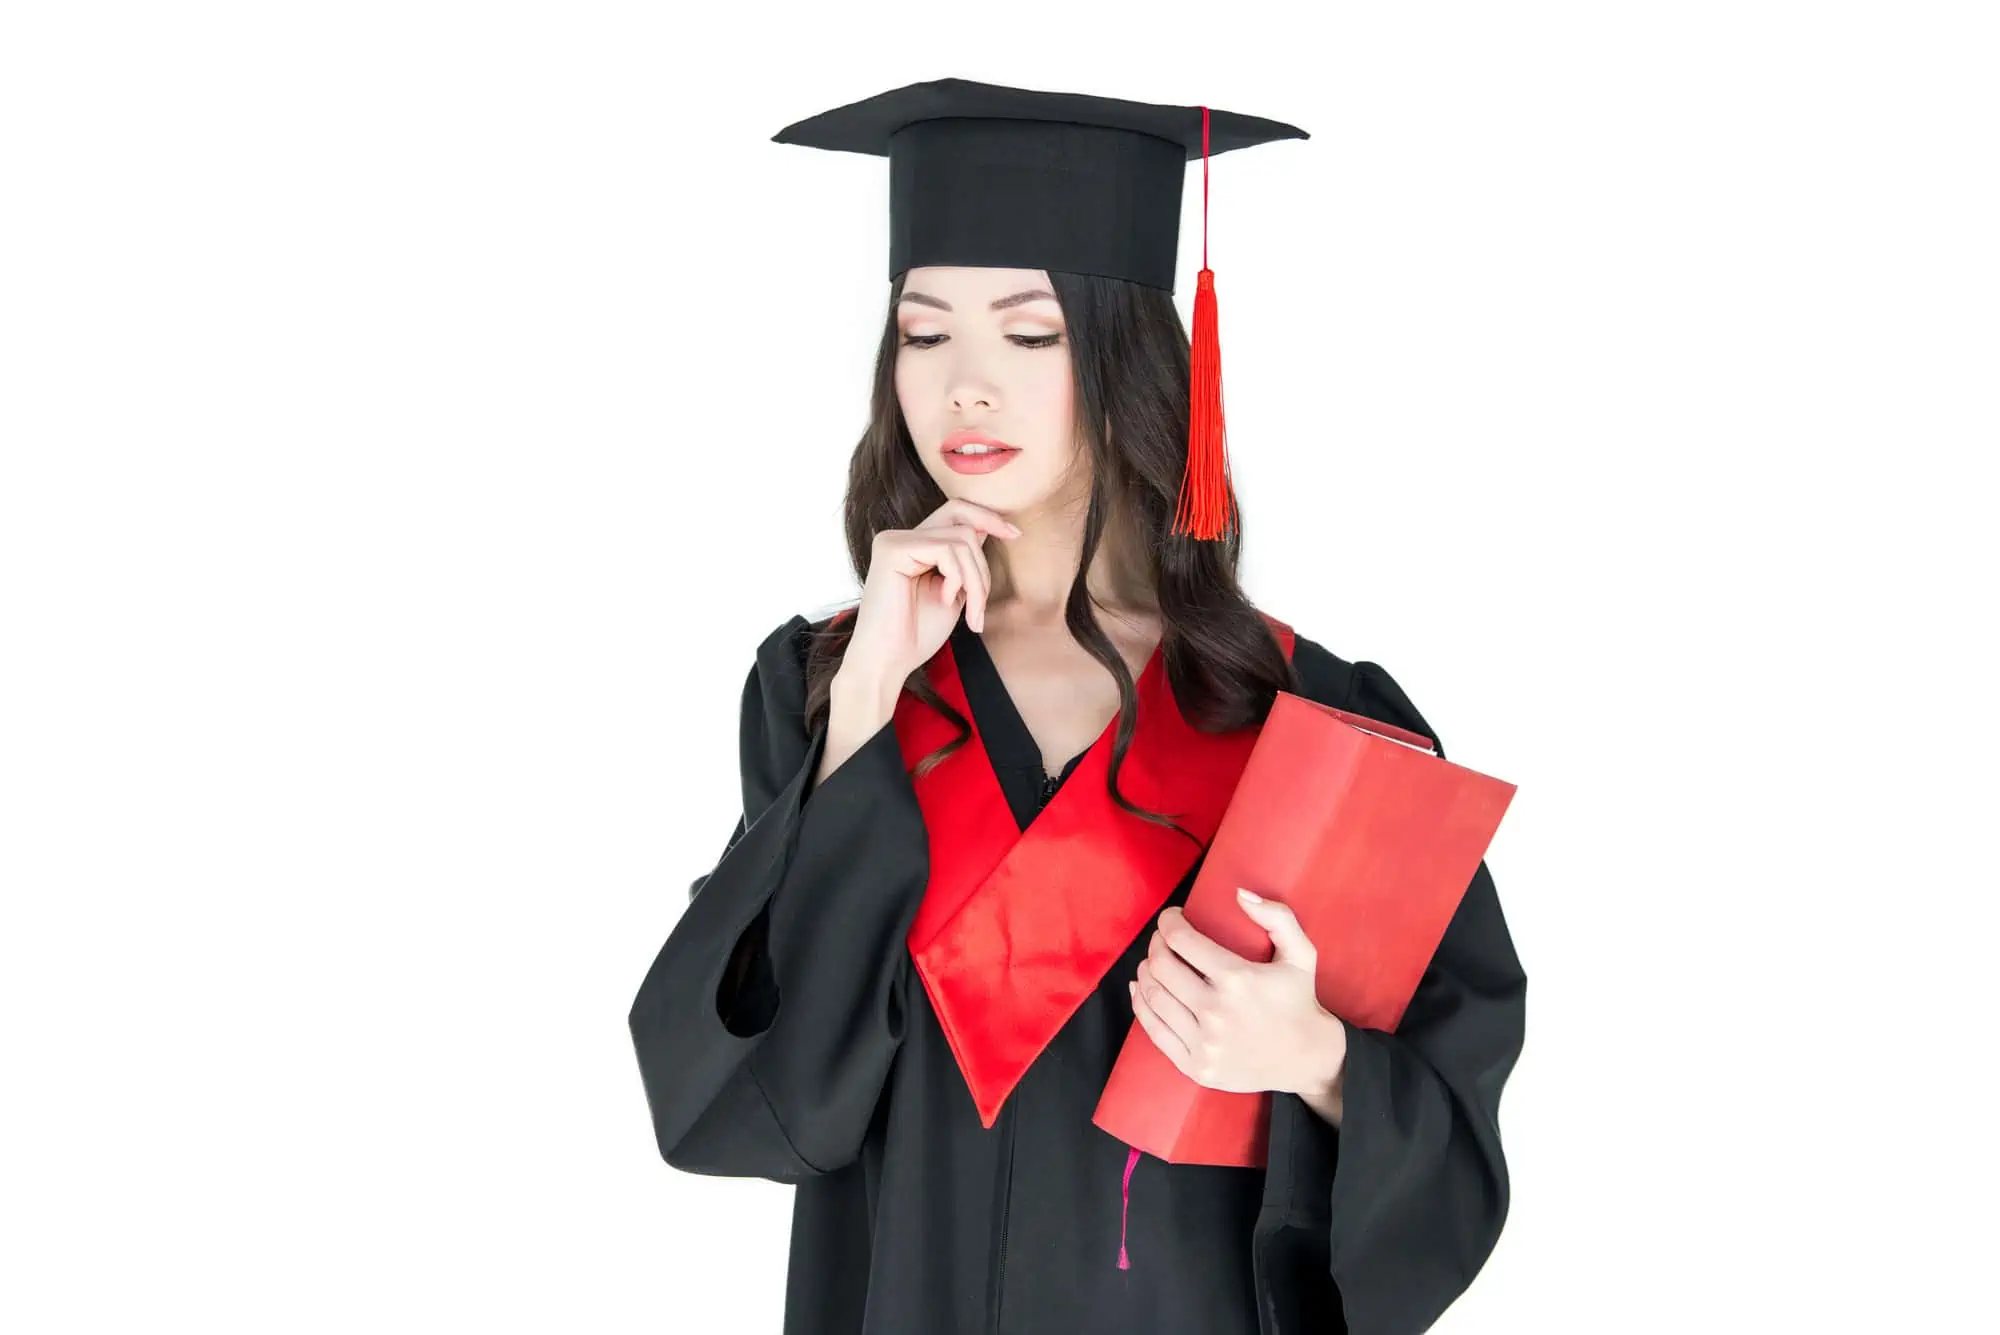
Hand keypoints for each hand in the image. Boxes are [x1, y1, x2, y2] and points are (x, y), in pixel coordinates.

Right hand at [839, 499, 1018, 691]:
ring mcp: (894, 539)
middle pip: (961, 515)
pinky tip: (945, 600)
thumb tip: (986, 527)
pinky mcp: (892, 549)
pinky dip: (958, 579)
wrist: (889, 662)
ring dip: (977, 581)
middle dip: (984, 557)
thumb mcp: (954, 590)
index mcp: (913, 544)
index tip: (1015, 534)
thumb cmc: (918, 634)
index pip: (956, 512)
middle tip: (984, 599)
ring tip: (971, 613)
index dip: (988, 517)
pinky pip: (947, 550)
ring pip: (962, 539)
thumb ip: (965, 561)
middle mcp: (901, 536)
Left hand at [1128, 893, 1346, 1099]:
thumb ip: (1276, 917)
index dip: (1168, 921)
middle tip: (1163, 939)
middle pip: (1161, 966)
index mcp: (1237, 979)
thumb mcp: (1301, 954)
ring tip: (1153, 962)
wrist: (1307, 1060)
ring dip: (1146, 972)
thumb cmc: (1299, 1001)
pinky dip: (1141, 1005)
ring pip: (1153, 996)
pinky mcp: (1196, 1066)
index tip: (1171, 917)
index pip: (1181, 939)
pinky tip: (1142, 989)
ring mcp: (1204, 1043)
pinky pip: (1154, 1031)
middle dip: (1156, 944)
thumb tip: (1239, 894)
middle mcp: (1216, 1011)